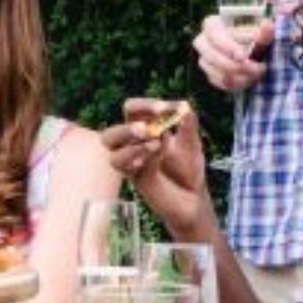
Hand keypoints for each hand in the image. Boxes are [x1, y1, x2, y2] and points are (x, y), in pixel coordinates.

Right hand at [99, 98, 215, 239]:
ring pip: (110, 146)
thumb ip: (188, 125)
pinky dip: (137, 155)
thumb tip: (184, 106)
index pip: (132, 109)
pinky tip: (153, 155)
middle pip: (112, 130)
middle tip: (147, 128)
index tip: (164, 108)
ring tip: (155, 143)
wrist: (193, 197)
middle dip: (128, 126)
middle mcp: (132, 143)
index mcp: (144, 128)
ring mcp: (130, 161)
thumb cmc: (188, 168)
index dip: (145, 105)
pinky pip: (123, 165)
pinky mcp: (134, 176)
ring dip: (129, 141)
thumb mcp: (192, 143)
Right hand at [193, 14, 271, 91]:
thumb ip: (264, 31)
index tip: (243, 56)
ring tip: (258, 73)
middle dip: (235, 66)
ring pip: (216, 72)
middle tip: (258, 68)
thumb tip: (267, 26)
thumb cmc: (254, 35)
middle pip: (212, 57)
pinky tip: (251, 79)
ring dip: (240, 77)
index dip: (227, 47)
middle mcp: (203, 42)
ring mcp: (204, 59)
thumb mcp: (260, 32)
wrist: (253, 48)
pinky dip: (237, 84)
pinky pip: (221, 83)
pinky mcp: (210, 74)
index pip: (213, 36)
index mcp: (212, 25)